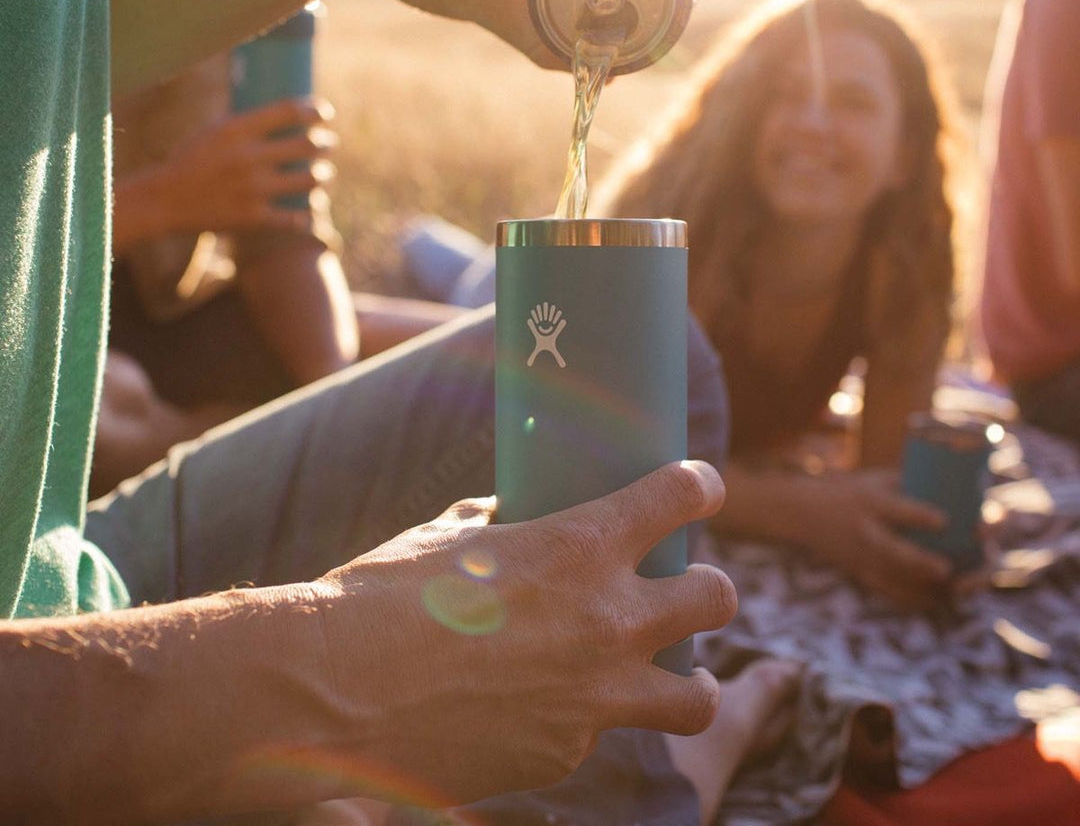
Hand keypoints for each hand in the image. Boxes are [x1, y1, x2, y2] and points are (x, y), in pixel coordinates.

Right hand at [122, 97, 336, 237]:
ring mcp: (252, 189)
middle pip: (308, 145)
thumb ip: (249, 123)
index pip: (290, 111)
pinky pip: (296, 217)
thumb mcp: (214, 131)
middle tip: (330, 144)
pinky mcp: (253, 217)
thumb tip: (291, 112)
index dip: (315, 110)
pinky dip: (307, 214)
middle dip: (327, 143)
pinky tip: (309, 210)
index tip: (325, 114)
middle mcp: (248, 157)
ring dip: (323, 176)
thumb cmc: (192, 160)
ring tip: (323, 174)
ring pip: (310, 180)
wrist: (164, 200)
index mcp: (236, 130)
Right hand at [313, 461, 735, 805]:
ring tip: (667, 676)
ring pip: (698, 697)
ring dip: (691, 681)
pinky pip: (601, 734)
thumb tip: (508, 515)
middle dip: (709, 590)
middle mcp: (605, 620)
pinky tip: (544, 709)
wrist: (328, 693)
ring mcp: (592, 697)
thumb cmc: (380, 596)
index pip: (679, 496)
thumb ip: (499, 524)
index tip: (701, 488)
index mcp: (579, 545)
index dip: (700, 485)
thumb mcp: (449, 536)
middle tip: (684, 590)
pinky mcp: (563, 756)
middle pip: (716, 599)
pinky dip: (587, 719)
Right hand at [793, 469, 957, 609]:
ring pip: (892, 577)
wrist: (803, 514)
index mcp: (869, 502)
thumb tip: (951, 488)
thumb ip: (907, 484)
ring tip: (949, 589)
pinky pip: (887, 591)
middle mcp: (864, 531)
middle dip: (918, 561)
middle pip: (892, 550)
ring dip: (921, 585)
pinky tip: (934, 602)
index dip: (920, 515)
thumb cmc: (847, 491)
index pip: (895, 510)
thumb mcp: (872, 480)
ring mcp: (860, 556)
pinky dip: (910, 598)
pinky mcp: (859, 572)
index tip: (944, 520)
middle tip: (945, 569)